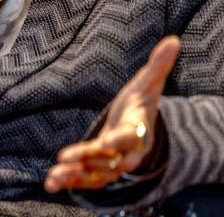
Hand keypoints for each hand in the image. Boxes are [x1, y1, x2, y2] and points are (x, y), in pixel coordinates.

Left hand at [44, 35, 180, 192]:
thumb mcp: (149, 82)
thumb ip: (159, 65)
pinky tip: (50, 183)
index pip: (131, 136)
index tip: (105, 142)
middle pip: (112, 161)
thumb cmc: (142, 101)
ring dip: (75, 176)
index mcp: (139, 129)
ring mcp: (115, 164)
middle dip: (89, 160)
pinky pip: (87, 180)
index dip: (120, 140)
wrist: (139, 124)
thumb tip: (174, 40)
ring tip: (54, 176)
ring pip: (97, 174)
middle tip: (67, 159)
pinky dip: (70, 182)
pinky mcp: (102, 169)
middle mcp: (129, 152)